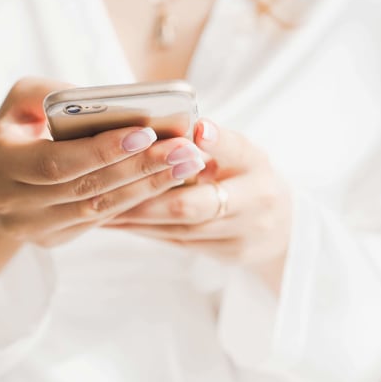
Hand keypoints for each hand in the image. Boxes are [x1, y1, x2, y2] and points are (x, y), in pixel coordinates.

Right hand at [0, 77, 205, 311]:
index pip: (56, 163)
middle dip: (139, 168)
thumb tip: (102, 100)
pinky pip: (103, 220)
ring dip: (148, 186)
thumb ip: (50, 92)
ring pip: (100, 210)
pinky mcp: (56, 239)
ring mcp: (35, 229)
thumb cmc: (13, 130)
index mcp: (1, 165)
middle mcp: (14, 204)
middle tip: (183, 148)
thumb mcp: (18, 101)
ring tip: (187, 163)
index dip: (102, 150)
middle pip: (86, 189)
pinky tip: (168, 178)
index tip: (146, 131)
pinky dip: (138, 199)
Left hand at [106, 119, 291, 290]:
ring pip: (180, 227)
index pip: (236, 150)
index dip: (216, 142)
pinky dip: (144, 229)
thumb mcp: (240, 153)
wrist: (282, 228)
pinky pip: (178, 241)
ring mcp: (243, 233)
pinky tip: (115, 221)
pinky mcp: (229, 255)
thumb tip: (180, 127)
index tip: (198, 130)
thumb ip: (213, 143)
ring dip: (136, 216)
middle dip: (149, 195)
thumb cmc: (246, 177)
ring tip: (98, 205)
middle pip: (196, 203)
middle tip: (109, 185)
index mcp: (256, 164)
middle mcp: (255, 200)